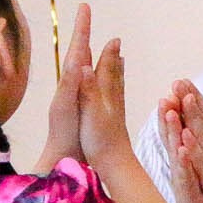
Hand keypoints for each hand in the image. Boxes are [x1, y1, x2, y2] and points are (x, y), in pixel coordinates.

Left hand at [36, 4, 91, 169]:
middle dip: (83, 31)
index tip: (85, 7)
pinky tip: (103, 71)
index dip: (81, 28)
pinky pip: (94, 80)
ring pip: (86, 65)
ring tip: (100, 37)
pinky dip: (100, 70)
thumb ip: (71, 87)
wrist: (63, 158)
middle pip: (79, 52)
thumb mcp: (66, 110)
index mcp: (69, 83)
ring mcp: (77, 95)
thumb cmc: (65, 136)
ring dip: (92, 49)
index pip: (76, 49)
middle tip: (86, 11)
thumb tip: (78, 64)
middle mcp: (72, 85)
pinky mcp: (83, 105)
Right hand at [77, 32, 130, 169]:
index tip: (112, 36)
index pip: (106, 68)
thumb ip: (88, 90)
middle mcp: (113, 101)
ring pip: (116, 86)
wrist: (116, 165)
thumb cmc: (101, 141)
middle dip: (112, 57)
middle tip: (115, 42)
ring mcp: (115, 113)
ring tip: (120, 61)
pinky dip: (116, 91)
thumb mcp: (91, 114)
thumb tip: (82, 66)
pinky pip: (116, 101)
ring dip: (116, 72)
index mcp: (106, 96)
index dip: (107, 52)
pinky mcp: (115, 125)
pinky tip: (116, 95)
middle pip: (113, 74)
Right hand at [160, 82, 202, 202]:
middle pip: (173, 133)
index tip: (177, 85)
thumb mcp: (200, 162)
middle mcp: (179, 161)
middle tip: (166, 93)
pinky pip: (184, 173)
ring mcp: (181, 175)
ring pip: (175, 150)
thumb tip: (196, 120)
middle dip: (169, 113)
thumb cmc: (200, 191)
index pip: (181, 125)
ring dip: (171, 132)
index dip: (178, 106)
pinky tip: (183, 148)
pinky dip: (183, 160)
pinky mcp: (186, 189)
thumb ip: (198, 139)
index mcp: (185, 153)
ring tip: (169, 113)